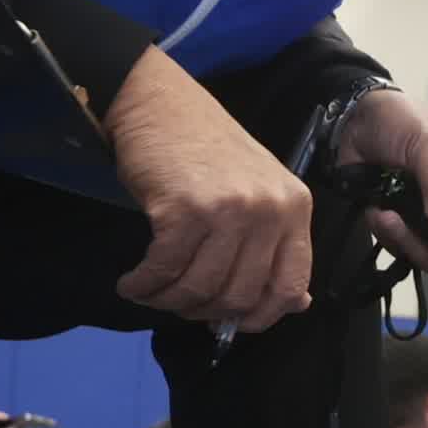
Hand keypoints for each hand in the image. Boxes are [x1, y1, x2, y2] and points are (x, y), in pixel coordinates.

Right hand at [104, 53, 315, 330]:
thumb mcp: (257, 192)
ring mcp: (230, 210)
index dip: (262, 316)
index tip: (232, 324)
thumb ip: (275, 245)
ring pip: (200, 288)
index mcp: (295, 208)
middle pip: (240, 294)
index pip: (292, 285)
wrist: (160, 103)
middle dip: (203, 311)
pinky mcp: (184, 210)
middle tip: (178, 304)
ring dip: (168, 301)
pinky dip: (144, 284)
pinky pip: (164, 269)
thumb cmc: (205, 151)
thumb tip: (295, 304)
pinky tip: (132, 282)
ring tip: (149, 293)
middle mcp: (270, 210)